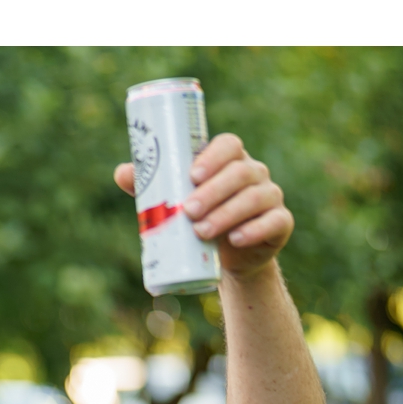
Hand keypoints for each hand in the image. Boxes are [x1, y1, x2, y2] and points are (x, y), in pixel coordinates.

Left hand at [113, 132, 293, 277]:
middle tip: (188, 211)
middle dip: (213, 191)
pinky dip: (255, 230)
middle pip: (240, 172)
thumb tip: (122, 172)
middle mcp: (254, 173)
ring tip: (201, 231)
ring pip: (254, 197)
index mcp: (230, 161)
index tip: (192, 175)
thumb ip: (151, 186)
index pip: (229, 145)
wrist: (228, 258)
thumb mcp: (174, 202)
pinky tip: (236, 238)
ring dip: (227, 213)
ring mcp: (270, 196)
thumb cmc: (197, 220)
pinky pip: (274, 221)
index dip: (213, 156)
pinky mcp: (281, 223)